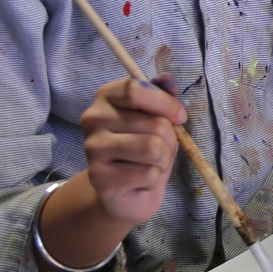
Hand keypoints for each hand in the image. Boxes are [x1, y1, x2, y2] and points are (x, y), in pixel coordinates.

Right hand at [80, 75, 185, 225]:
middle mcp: (93, 119)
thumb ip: (162, 96)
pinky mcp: (100, 178)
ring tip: (150, 164)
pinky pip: (149, 174)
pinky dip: (154, 179)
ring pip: (154, 149)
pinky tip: (140, 180)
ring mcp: (92, 149)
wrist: (126, 191)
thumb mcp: (157, 118)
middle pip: (155, 124)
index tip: (180, 117)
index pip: (136, 89)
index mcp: (106, 97)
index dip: (166, 104)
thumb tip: (167, 79)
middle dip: (169, 140)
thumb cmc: (144, 148)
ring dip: (163, 160)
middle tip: (158, 149)